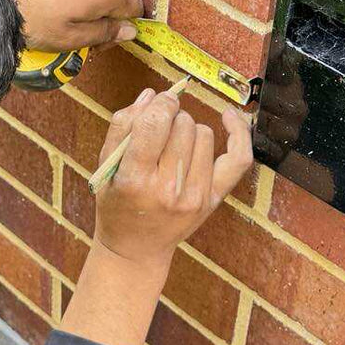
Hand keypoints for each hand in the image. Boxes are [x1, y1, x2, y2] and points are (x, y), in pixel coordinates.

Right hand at [93, 88, 252, 267]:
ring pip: (204, 133)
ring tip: (174, 146)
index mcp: (134, 179)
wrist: (136, 249)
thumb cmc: (117, 203)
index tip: (159, 103)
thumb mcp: (106, 166)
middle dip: (171, 119)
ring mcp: (195, 196)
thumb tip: (152, 95)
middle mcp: (168, 189)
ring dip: (189, 130)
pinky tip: (228, 116)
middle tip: (159, 133)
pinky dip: (238, 132)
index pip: (155, 124)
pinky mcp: (213, 199)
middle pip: (182, 125)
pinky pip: (238, 158)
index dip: (160, 104)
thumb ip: (122, 126)